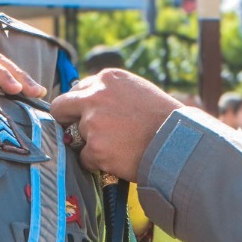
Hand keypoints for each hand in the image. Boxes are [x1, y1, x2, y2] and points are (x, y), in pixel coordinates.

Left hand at [51, 70, 182, 179]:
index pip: (79, 89)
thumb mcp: (138, 92)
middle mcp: (97, 96)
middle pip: (61, 107)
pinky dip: (98, 163)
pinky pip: (85, 158)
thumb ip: (112, 93)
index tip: (90, 116)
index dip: (84, 106)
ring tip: (118, 148)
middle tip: (75, 133)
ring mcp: (93, 122)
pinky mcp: (95, 147)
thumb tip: (88, 103)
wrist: (179, 142)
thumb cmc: (165, 119)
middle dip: (66, 120)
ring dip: (91, 144)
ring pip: (76, 136)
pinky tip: (119, 159)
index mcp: (108, 78)